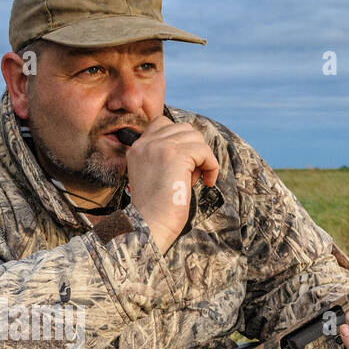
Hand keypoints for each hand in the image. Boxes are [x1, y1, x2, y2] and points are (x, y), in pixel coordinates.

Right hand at [126, 118, 219, 253]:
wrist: (149, 224)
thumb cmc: (155, 208)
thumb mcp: (153, 174)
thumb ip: (165, 156)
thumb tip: (194, 147)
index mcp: (137, 148)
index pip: (163, 123)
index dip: (179, 139)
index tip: (184, 162)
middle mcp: (145, 143)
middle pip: (183, 128)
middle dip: (193, 149)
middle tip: (191, 173)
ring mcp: (159, 146)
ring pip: (195, 137)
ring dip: (202, 158)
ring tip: (196, 178)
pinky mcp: (175, 154)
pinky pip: (204, 151)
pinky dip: (211, 166)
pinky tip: (206, 182)